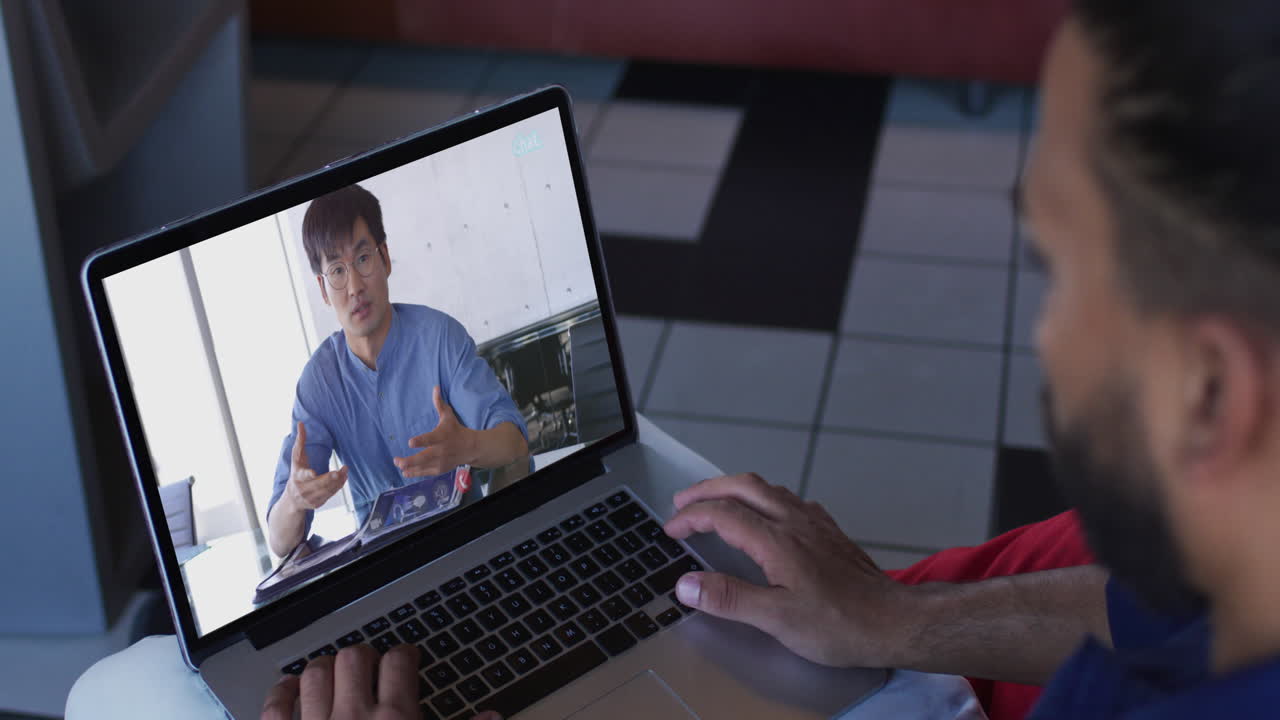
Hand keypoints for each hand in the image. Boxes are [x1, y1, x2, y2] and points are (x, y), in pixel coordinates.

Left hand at [260, 644, 501, 719]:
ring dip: (325, 667)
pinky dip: (282, 693)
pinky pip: (275, 706)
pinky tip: (291, 691)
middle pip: (355, 658)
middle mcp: (353, 718)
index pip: (400, 662)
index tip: (405, 657)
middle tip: (371, 665)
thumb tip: (492, 718)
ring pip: (316, 673)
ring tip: (334, 672)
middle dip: (365, 656)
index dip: (405, 654)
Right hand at [287, 421, 348, 509]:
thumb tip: (301, 423)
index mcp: (297, 477)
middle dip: (330, 478)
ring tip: (345, 470)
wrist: (292, 500)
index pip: (303, 476)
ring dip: (338, 480)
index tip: (313, 473)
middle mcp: (303, 489)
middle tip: (340, 471)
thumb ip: (300, 441)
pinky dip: (338, 486)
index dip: (308, 475)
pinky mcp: (317, 503)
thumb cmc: (296, 474)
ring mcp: (310, 498)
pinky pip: (330, 494)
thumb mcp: (296, 458)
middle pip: (319, 484)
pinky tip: (343, 478)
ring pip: (327, 489)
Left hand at [394, 386, 476, 477]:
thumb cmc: (456, 430)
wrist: (471, 448)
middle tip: (396, 460)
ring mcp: (441, 461)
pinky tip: (405, 472)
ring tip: (399, 466)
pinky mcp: (441, 469)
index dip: (421, 441)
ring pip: (423, 467)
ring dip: (409, 468)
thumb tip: (435, 387)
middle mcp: (441, 450)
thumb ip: (439, 404)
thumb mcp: (449, 416)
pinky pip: (426, 472)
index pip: (430, 439)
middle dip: (409, 460)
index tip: (410, 443)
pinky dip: (415, 473)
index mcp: (441, 436)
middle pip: (424, 457)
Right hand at [663, 473, 916, 668]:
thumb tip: (686, 584)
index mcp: (777, 540)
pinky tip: (767, 514)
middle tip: (683, 501)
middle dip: (707, 489)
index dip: (691, 518)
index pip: (722, 514)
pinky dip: (765, 498)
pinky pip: (790, 499)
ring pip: (768, 488)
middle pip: (743, 486)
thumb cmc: (840, 624)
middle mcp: (795, 522)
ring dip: (735, 488)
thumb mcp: (777, 619)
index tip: (671, 529)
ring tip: (716, 500)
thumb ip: (730, 598)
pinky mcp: (829, 531)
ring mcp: (815, 523)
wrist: (894, 621)